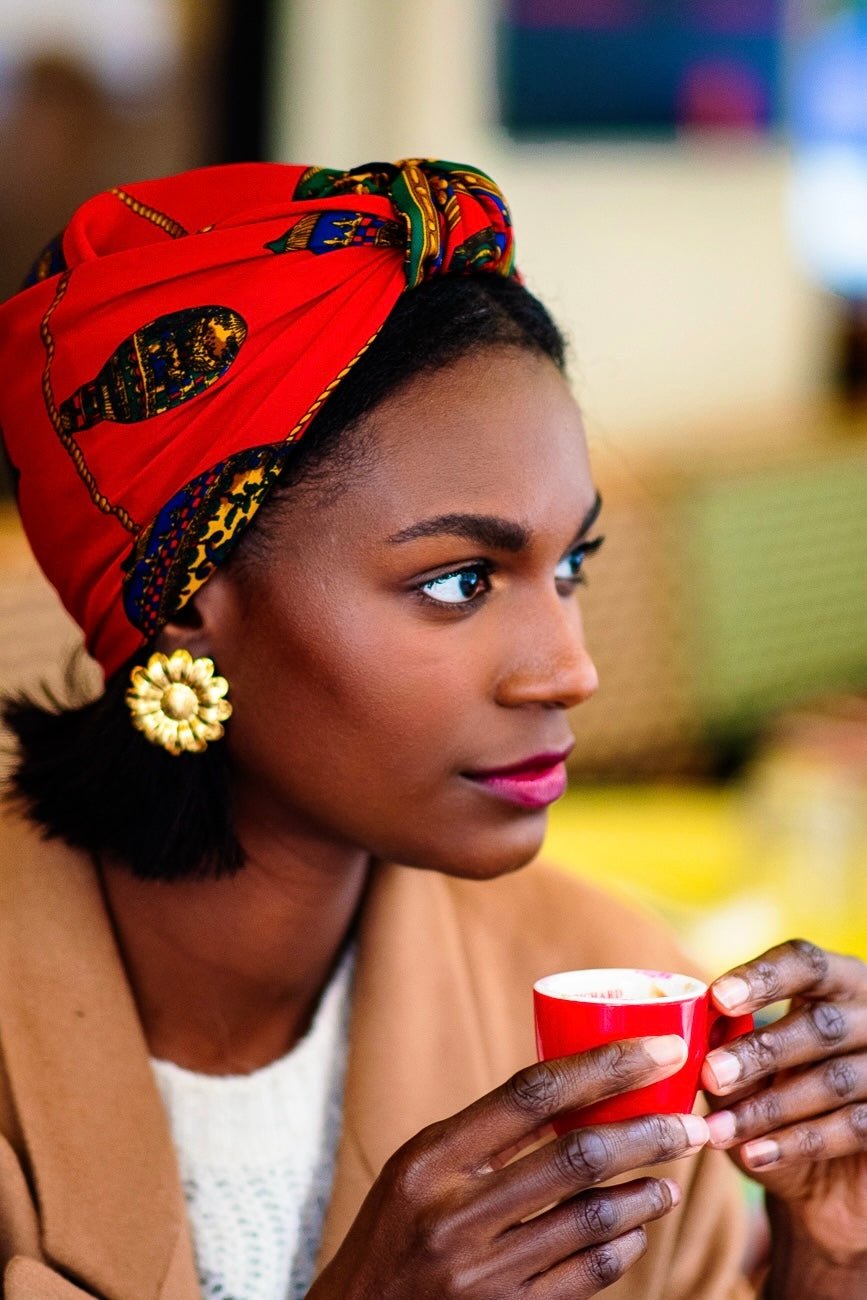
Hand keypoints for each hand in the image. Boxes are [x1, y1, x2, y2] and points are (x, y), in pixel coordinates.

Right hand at [309, 1035, 708, 1298]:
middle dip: (647, 1132)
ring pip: (593, 1220)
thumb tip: (576, 1090)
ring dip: (646, 1191)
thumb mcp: (420, 1167)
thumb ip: (486, 1136)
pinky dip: (624, 1245)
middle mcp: (456, 1215)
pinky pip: (588, 1276)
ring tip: (672, 1172)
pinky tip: (639, 1227)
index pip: (531, 1093)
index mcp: (432, 1160)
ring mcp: (482, 1275)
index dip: (605, 1066)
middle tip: (691, 1120)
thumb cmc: (395, 1229)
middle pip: (577, 1156)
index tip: (661, 1049)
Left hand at [701, 939, 866, 1273]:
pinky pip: (851, 1129)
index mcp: (837, 983)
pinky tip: (752, 1154)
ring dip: (769, 1107)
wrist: (826, 1177)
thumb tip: (687, 1026)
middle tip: (710, 1076)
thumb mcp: (752, 1065)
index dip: (763, 977)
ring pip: (834, 1081)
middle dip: (761, 1051)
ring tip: (717, 1129)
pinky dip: (796, 1143)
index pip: (805, 963)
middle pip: (820, 1025)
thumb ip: (727, 1041)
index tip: (717, 997)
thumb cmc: (775, 1094)